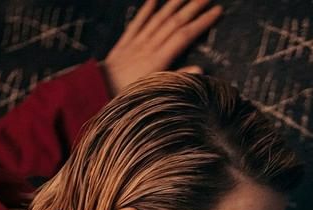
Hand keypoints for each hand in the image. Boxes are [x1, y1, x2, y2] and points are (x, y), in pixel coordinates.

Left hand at [100, 0, 222, 95]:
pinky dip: (145, 10)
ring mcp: (136, 42)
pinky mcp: (124, 43)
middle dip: (192, 8)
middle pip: (174, 22)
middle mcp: (148, 46)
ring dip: (173, 4)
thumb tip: (201, 70)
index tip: (216, 12)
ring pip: (158, 18)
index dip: (202, 22)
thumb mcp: (155, 92)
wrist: (96, 92)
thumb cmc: (127, 96)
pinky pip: (136, 23)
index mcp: (158, 60)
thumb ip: (178, 79)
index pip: (185, 35)